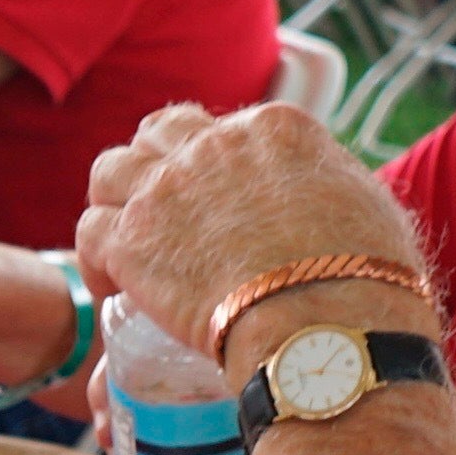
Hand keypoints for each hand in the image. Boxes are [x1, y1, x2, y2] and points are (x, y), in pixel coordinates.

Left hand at [74, 104, 424, 360]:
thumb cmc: (367, 282)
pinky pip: (88, 232)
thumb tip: (317, 194)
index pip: (221, 127)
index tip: (213, 201)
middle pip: (158, 134)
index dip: (209, 162)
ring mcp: (166, 188)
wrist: (326, 327)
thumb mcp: (366, 204)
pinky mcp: (133, 239)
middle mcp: (213, 145)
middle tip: (158, 210)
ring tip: (124, 241)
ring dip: (113, 202)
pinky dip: (94, 260)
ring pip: (109, 170)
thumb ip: (328, 184)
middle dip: (153, 164)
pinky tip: (110, 287)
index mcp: (273, 129)